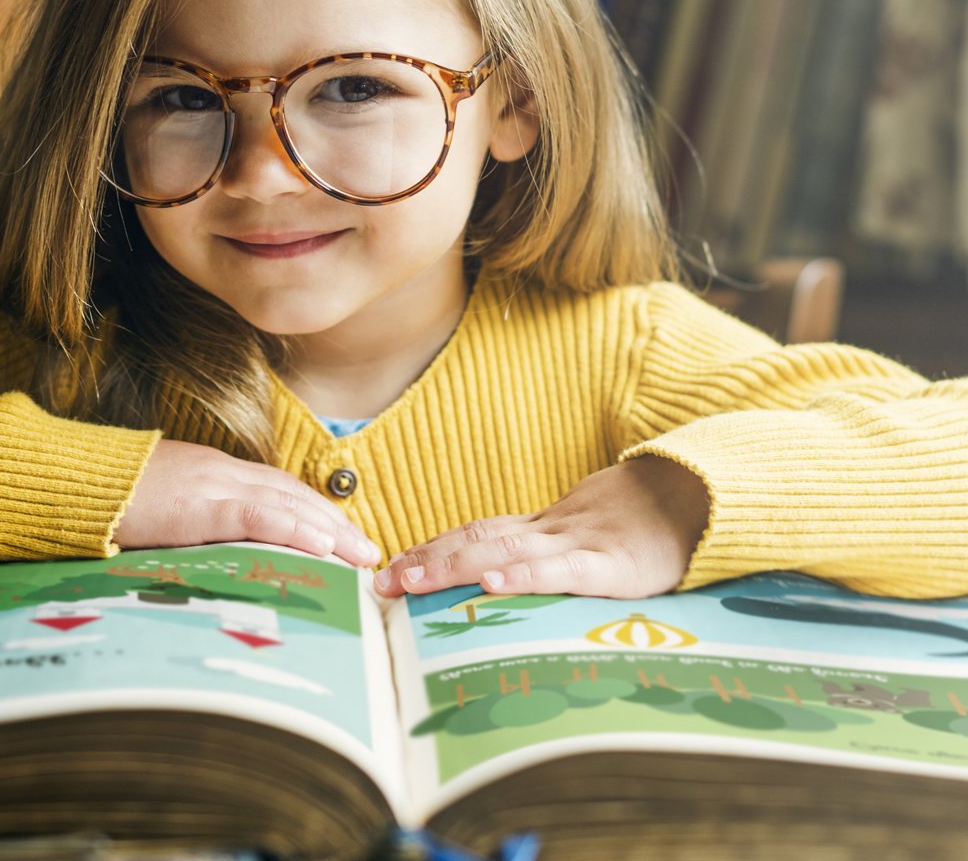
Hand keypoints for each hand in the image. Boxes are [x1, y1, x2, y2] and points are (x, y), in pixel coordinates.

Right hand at [115, 439, 380, 566]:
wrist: (72, 481)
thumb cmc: (107, 501)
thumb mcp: (159, 510)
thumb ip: (190, 525)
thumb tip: (214, 558)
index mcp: (214, 474)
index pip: (277, 491)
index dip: (314, 513)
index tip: (344, 536)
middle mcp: (222, 473)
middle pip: (292, 496)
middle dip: (335, 523)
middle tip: (369, 551)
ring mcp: (212, 485)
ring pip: (285, 504)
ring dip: (329, 530)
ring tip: (360, 554)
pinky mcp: (198, 505)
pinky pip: (255, 516)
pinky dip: (293, 529)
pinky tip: (321, 545)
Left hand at [373, 456, 709, 598]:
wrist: (701, 497)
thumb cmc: (644, 526)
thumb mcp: (590, 539)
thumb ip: (550, 557)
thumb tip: (503, 578)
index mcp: (543, 528)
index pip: (474, 533)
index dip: (430, 548)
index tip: (389, 566)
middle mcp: (550, 531)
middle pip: (475, 540)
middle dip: (425, 561)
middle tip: (380, 583)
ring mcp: (579, 544)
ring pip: (504, 551)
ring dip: (453, 567)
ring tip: (412, 581)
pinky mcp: (613, 564)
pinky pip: (563, 570)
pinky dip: (525, 575)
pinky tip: (494, 583)